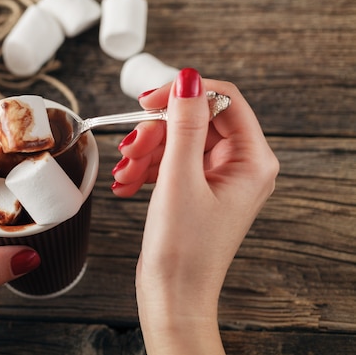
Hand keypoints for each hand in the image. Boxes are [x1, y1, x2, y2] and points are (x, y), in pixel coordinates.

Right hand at [111, 69, 278, 353]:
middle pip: (195, 120)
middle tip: (129, 149)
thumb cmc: (183, 251)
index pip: (223, 99)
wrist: (173, 296)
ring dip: (145, 151)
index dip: (183, 94)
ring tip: (123, 173)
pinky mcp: (197, 188)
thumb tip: (189, 79)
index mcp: (251, 160)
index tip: (147, 101)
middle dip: (156, 131)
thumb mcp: (179, 179)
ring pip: (177, 139)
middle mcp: (240, 165)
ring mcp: (218, 177)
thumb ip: (184, 124)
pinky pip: (170, 160)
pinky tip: (126, 184)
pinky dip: (146, 168)